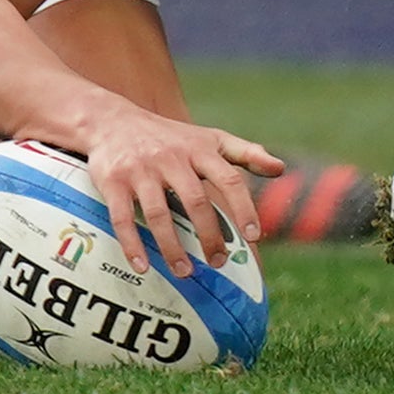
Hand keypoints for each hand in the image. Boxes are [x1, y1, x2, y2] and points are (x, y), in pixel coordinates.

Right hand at [79, 107, 284, 279]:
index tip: (253, 236)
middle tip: (218, 261)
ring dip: (173, 247)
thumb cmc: (171, 137)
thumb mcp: (209, 138)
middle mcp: (171, 158)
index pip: (229, 178)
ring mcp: (140, 170)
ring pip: (159, 213)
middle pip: (196, 200)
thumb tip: (280, 169)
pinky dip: (132, 244)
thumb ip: (245, 153)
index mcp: (199, 149)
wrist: (112, 121)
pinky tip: (142, 266)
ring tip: (185, 272)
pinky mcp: (113, 182)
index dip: (243, 207)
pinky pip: (123, 218)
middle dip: (209, 235)